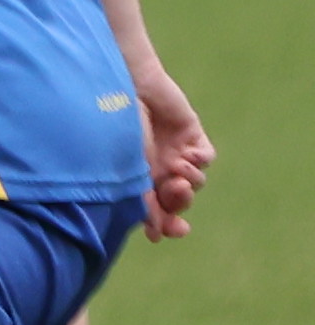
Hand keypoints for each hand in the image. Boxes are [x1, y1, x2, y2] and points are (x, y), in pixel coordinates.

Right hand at [136, 68, 213, 235]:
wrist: (128, 89)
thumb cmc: (118, 130)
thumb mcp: (128, 171)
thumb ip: (143, 202)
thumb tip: (156, 235)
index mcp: (137, 180)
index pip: (156, 211)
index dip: (165, 225)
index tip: (171, 232)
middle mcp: (157, 169)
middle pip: (180, 199)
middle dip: (180, 202)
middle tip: (177, 191)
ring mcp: (175, 152)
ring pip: (196, 181)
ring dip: (190, 180)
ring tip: (178, 168)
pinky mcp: (191, 135)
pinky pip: (206, 158)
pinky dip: (201, 160)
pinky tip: (188, 155)